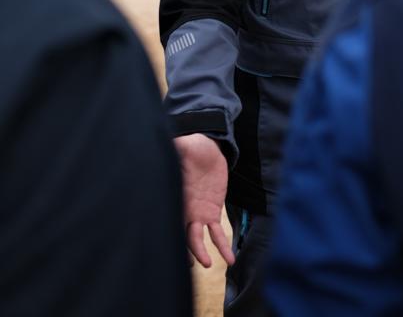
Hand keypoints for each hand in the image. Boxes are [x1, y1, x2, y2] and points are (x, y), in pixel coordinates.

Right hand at [175, 133, 234, 268]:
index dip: (167, 232)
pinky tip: (230, 259)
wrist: (208, 150)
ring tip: (207, 263)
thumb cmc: (191, 147)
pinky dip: (223, 247)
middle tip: (186, 265)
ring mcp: (198, 214)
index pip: (168, 218)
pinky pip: (217, 234)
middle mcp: (184, 210)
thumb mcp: (182, 146)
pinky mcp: (212, 213)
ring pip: (197, 239)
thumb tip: (167, 143)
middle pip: (181, 235)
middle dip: (183, 250)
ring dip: (201, 253)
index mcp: (175, 197)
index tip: (167, 245)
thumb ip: (174, 148)